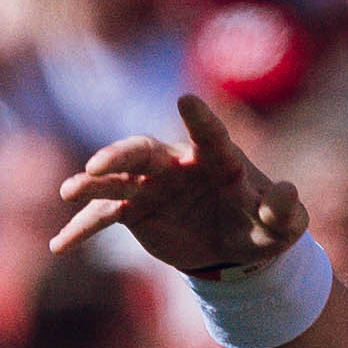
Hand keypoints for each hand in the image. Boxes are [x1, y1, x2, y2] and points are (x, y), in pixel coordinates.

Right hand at [52, 95, 307, 275]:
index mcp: (217, 158)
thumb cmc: (262, 227)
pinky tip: (59, 245)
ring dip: (91, 184)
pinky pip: (103, 216)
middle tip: (98, 165)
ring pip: (116, 179)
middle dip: (120, 155)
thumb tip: (288, 193)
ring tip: (68, 192)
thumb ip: (285, 211)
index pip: (209, 134)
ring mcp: (150, 185)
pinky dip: (82, 228)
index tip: (186, 99)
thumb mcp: (283, 227)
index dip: (199, 118)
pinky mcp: (134, 210)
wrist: (234, 248)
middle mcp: (176, 164)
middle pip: (144, 151)